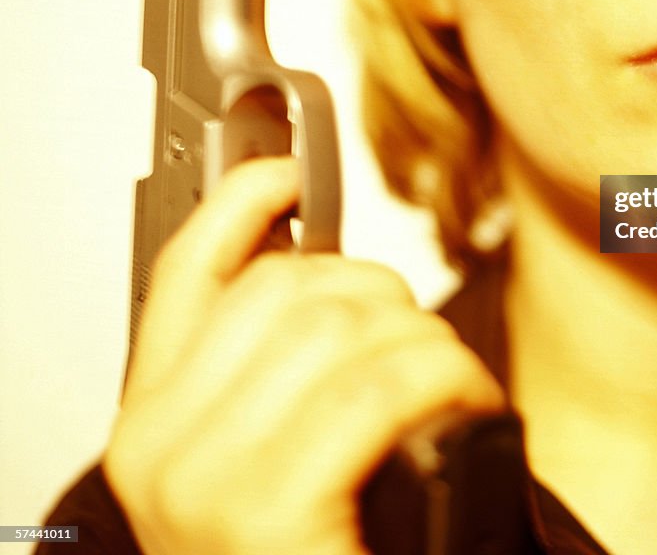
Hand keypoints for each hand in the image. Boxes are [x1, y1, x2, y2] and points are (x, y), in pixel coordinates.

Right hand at [103, 157, 502, 554]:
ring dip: (426, 342)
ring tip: (450, 387)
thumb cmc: (316, 554)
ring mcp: (209, 480)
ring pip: (345, 324)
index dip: (240, 206)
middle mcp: (164, 446)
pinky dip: (444, 380)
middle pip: (292, 288)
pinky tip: (466, 407)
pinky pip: (380, 384)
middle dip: (383, 298)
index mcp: (156, 424)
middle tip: (420, 350)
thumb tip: (322, 286)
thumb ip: (270, 380)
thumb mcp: (265, 462)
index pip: (187, 273)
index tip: (285, 174)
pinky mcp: (269, 513)